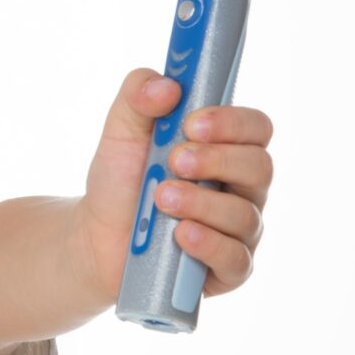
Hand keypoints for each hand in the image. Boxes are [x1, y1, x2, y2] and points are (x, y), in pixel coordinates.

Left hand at [75, 67, 273, 302]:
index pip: (256, 128)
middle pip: (260, 168)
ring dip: (202, 203)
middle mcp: (242, 188)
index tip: (192, 123)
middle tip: (174, 160)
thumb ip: (138, 96)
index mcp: (227, 149)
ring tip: (161, 197)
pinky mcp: (226, 269)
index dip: (232, 123)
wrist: (95, 235)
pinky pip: (237, 260)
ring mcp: (238, 231)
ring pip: (245, 215)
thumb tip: (167, 85)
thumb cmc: (121, 179)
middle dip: (216, 161)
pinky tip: (181, 235)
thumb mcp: (121, 131)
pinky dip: (210, 245)